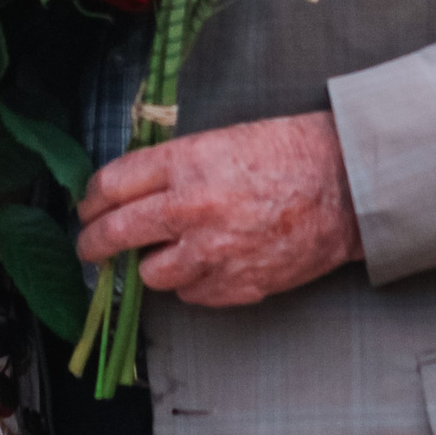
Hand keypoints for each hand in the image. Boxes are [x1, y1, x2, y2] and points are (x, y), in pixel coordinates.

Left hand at [74, 110, 365, 307]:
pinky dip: (192, 282)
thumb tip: (130, 192)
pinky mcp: (235, 285)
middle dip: (93, 244)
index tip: (88, 208)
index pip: (111, 186)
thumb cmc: (289, 154)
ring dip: (152, 265)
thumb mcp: (222, 140)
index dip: (91, 200)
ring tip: (168, 252)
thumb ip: (174, 167)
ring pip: (150, 274)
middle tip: (89, 248)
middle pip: (115, 234)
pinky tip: (209, 263)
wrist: (347, 187)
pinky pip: (191, 294)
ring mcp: (212, 253)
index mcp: (185, 164)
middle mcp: (191, 209)